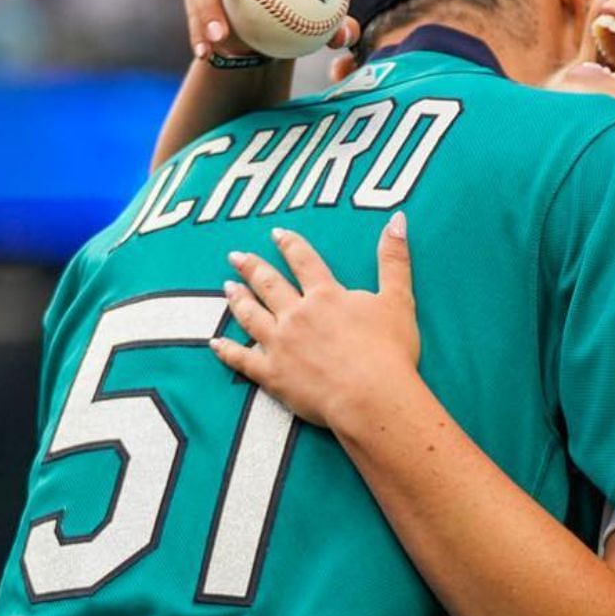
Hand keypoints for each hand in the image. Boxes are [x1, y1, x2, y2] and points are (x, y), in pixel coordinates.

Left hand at [209, 214, 419, 428]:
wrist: (371, 396)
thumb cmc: (388, 350)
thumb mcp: (398, 298)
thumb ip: (394, 258)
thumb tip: (398, 219)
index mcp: (326, 295)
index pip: (304, 261)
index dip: (290, 245)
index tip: (276, 233)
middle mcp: (297, 315)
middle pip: (269, 284)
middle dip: (252, 267)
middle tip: (235, 256)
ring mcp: (280, 344)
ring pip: (251, 315)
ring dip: (238, 299)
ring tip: (228, 287)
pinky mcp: (272, 375)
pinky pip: (242, 359)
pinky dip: (227, 350)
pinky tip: (216, 342)